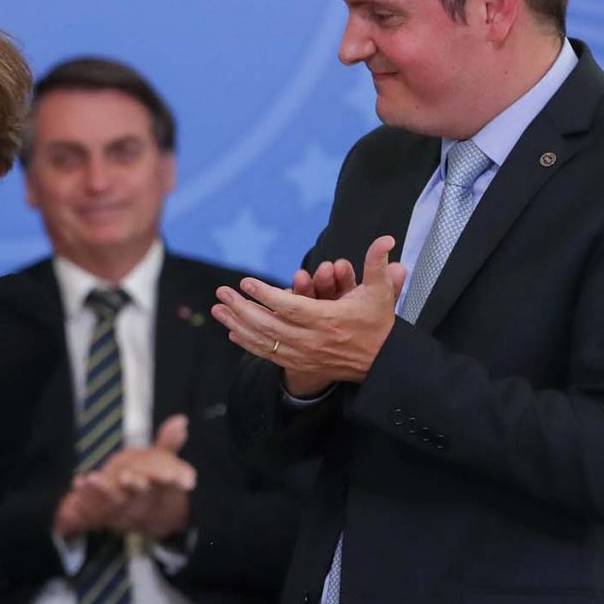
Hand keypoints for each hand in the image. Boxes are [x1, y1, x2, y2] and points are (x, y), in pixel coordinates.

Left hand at [52, 415, 195, 540]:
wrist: (139, 518)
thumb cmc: (151, 485)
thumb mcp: (161, 463)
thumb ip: (169, 443)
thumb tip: (181, 420)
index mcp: (159, 487)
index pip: (169, 480)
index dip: (176, 477)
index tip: (184, 478)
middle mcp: (142, 500)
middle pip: (140, 493)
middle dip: (133, 485)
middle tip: (126, 476)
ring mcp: (121, 509)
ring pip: (114, 501)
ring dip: (103, 490)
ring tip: (92, 478)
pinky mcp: (101, 514)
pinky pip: (92, 508)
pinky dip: (84, 496)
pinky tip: (79, 482)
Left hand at [211, 236, 407, 390]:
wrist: (380, 363)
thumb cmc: (376, 324)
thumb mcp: (380, 292)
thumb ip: (377, 264)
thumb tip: (386, 239)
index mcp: (328, 320)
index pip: (290, 307)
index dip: (266, 295)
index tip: (245, 282)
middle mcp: (311, 339)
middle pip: (268, 324)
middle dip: (241, 308)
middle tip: (222, 292)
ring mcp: (303, 354)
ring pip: (263, 340)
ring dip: (237, 324)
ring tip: (218, 309)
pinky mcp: (299, 363)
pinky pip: (267, 354)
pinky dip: (248, 343)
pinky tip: (232, 331)